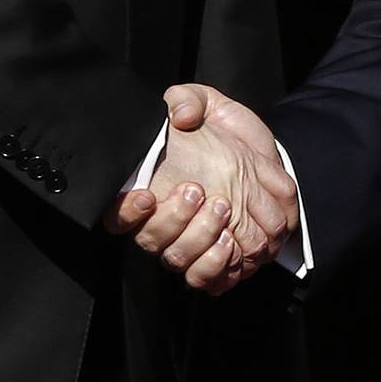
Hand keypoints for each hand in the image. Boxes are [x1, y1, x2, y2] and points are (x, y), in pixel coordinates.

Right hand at [105, 86, 297, 293]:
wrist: (262, 156)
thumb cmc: (222, 132)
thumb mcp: (204, 103)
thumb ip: (187, 100)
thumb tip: (180, 115)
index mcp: (147, 190)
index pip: (118, 215)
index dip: (125, 212)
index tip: (146, 195)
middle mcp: (163, 224)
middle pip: (153, 242)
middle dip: (176, 221)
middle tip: (204, 194)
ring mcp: (189, 244)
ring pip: (179, 262)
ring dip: (201, 243)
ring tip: (223, 213)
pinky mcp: (218, 259)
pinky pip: (210, 281)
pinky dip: (220, 268)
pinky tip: (232, 246)